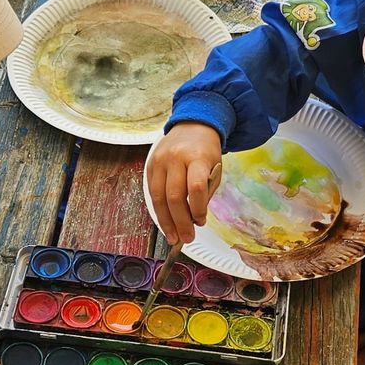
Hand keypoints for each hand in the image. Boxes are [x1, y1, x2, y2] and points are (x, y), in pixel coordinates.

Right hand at [146, 123, 221, 244]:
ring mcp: (159, 161)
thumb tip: (194, 220)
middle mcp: (175, 158)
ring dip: (166, 221)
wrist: (192, 126)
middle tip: (187, 238)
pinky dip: (158, 210)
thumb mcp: (214, 168)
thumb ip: (205, 193)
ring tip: (173, 237)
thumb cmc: (206, 152)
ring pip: (158, 197)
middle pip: (174, 196)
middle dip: (180, 222)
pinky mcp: (149, 165)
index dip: (197, 209)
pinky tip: (165, 222)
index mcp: (196, 157)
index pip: (195, 188)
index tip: (201, 221)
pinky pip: (151, 192)